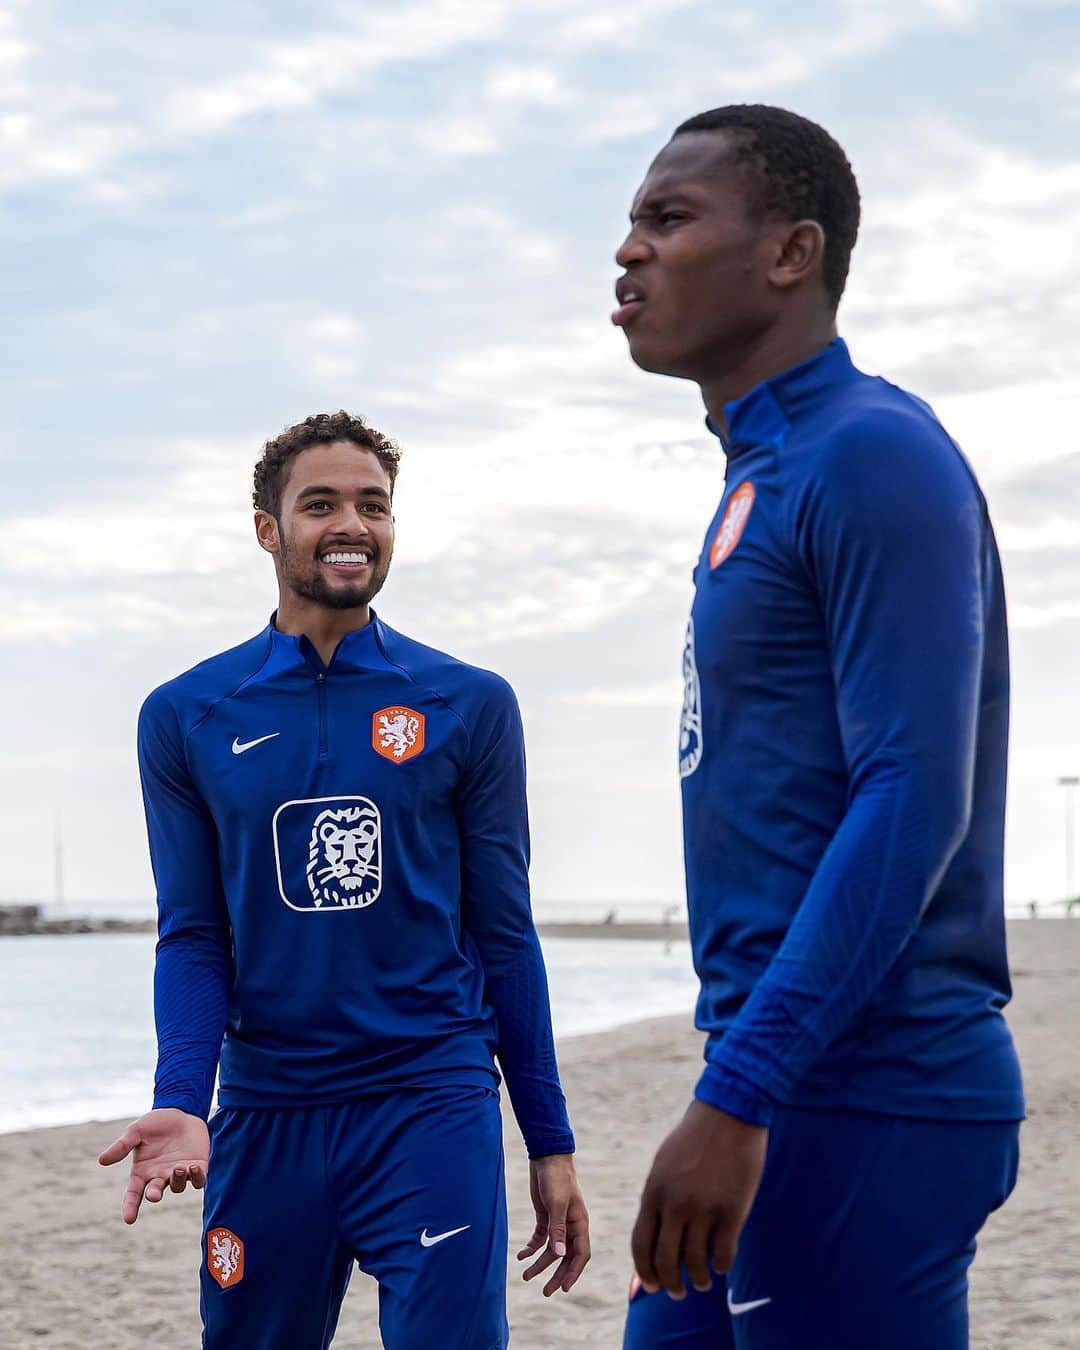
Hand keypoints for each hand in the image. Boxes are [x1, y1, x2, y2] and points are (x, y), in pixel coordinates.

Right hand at [98, 1108, 209, 1224]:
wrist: (181, 1111)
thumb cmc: (156, 1124)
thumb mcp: (136, 1131)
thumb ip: (121, 1146)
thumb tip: (101, 1160)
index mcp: (142, 1172)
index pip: (134, 1194)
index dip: (130, 1207)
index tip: (129, 1219)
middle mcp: (160, 1176)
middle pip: (155, 1192)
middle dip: (154, 1194)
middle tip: (153, 1194)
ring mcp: (178, 1173)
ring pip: (178, 1186)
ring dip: (178, 1180)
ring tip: (178, 1168)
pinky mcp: (197, 1166)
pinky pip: (198, 1179)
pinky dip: (197, 1177)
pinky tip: (193, 1167)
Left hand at [517, 1154, 590, 1295]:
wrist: (547, 1157)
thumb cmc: (556, 1178)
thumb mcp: (557, 1203)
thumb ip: (558, 1229)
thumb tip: (559, 1255)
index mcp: (580, 1223)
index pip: (581, 1254)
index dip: (574, 1272)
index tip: (564, 1288)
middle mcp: (571, 1226)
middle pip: (566, 1257)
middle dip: (556, 1274)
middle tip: (545, 1292)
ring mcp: (558, 1222)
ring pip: (552, 1250)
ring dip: (540, 1263)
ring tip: (525, 1276)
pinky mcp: (546, 1217)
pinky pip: (540, 1238)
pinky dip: (531, 1249)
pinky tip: (521, 1256)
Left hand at [631, 1099, 766, 1298]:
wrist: (728, 1113)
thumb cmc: (695, 1137)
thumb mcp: (665, 1164)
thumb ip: (659, 1197)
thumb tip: (656, 1231)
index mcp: (654, 1192)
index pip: (641, 1244)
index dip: (644, 1271)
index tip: (651, 1285)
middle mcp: (675, 1205)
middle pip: (666, 1260)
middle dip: (670, 1284)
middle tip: (677, 1293)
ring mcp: (704, 1210)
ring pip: (696, 1263)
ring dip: (698, 1280)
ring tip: (703, 1283)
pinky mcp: (732, 1212)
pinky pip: (724, 1254)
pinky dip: (721, 1266)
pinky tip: (721, 1266)